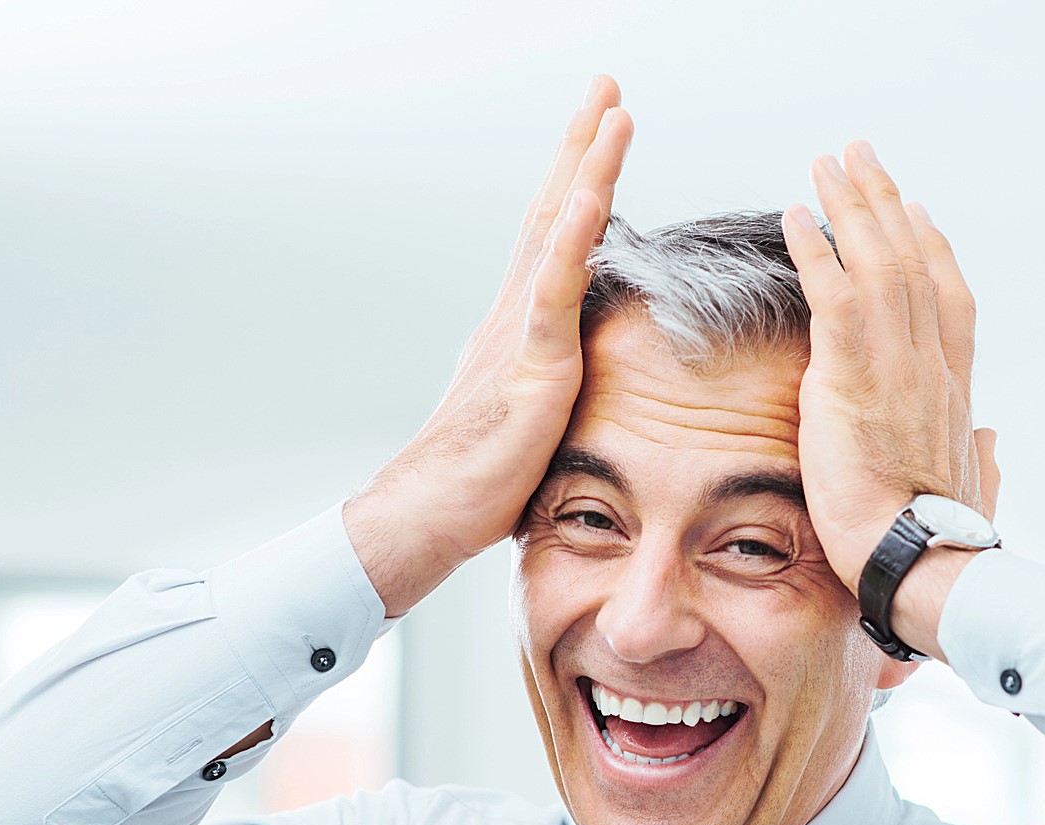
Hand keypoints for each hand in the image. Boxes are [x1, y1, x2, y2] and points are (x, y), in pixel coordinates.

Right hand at [344, 76, 632, 616]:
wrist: (429, 517)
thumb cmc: (479, 483)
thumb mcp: (534, 419)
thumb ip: (558, 384)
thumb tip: (582, 376)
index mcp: (519, 326)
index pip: (555, 235)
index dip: (580, 179)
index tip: (603, 127)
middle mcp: (514, 314)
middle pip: (552, 210)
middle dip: (581, 145)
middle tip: (606, 87)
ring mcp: (520, 335)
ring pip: (558, 234)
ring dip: (588, 170)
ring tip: (614, 113)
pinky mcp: (531, 368)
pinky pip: (555, 294)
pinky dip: (575, 242)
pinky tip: (592, 199)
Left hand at [779, 143, 998, 595]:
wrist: (917, 558)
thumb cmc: (938, 539)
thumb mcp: (969, 490)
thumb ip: (980, 458)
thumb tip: (989, 441)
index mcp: (954, 388)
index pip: (949, 299)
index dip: (933, 249)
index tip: (917, 213)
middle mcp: (931, 362)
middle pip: (912, 259)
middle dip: (885, 203)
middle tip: (862, 156)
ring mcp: (896, 363)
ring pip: (877, 261)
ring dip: (851, 205)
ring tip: (828, 162)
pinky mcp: (852, 375)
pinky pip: (833, 293)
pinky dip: (816, 249)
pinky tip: (799, 215)